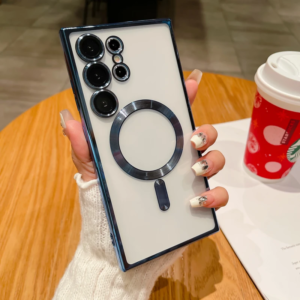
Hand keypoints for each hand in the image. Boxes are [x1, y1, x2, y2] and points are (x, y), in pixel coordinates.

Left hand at [60, 69, 227, 208]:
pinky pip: (215, 196)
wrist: (112, 240)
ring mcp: (186, 181)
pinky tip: (197, 199)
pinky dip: (214, 195)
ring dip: (212, 160)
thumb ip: (85, 148)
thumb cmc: (104, 201)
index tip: (190, 81)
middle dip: (205, 130)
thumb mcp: (92, 171)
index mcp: (154, 148)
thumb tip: (71, 122)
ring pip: (214, 161)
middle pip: (201, 136)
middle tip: (193, 136)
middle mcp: (174, 161)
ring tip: (196, 168)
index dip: (182, 99)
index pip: (171, 119)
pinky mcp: (195, 204)